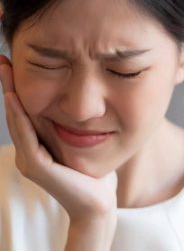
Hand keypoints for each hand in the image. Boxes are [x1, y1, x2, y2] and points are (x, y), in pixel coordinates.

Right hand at [0, 55, 116, 249]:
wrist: (98, 202)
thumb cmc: (92, 173)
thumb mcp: (80, 142)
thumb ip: (69, 127)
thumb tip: (74, 101)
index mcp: (38, 145)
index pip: (26, 111)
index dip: (19, 87)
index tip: (14, 63)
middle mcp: (29, 151)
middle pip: (17, 112)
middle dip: (10, 85)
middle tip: (4, 60)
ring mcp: (30, 160)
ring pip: (18, 121)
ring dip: (10, 94)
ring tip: (6, 69)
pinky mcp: (38, 166)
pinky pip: (27, 136)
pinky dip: (20, 116)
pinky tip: (15, 96)